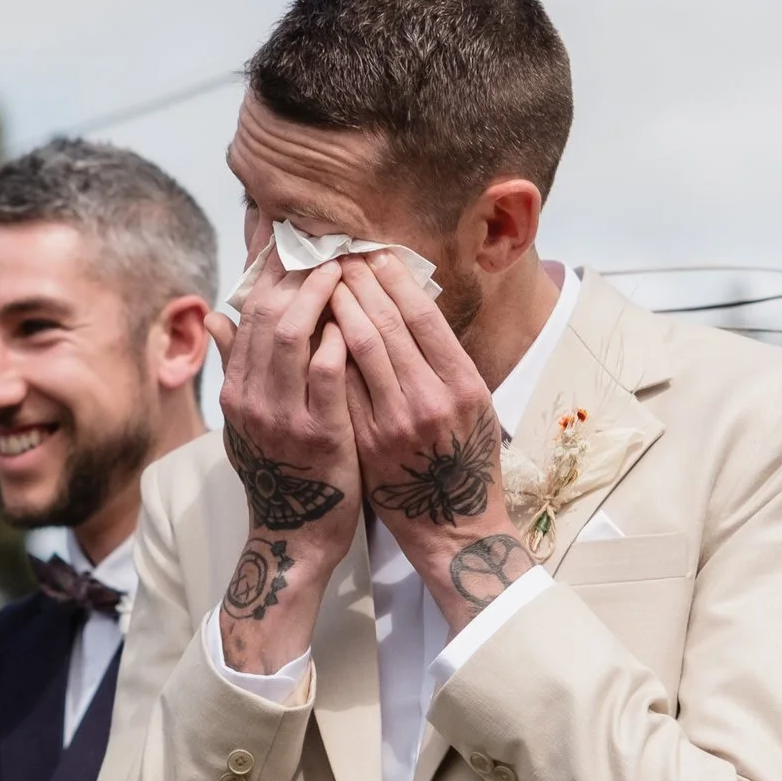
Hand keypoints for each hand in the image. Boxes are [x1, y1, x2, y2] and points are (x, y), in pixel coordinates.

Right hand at [204, 257, 360, 671]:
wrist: (298, 536)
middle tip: (322, 238)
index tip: (285, 231)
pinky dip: (338, 340)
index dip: (265, 267)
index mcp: (234, 390)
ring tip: (341, 267)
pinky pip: (326, 375)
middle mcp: (249, 398)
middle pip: (263, 313)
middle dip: (292, 270)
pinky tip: (356, 319)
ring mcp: (280, 416)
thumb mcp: (248, 420)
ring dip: (317, 295)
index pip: (244, 310)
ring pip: (290, 335)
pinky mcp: (318, 434)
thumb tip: (215, 317)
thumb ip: (236, 367)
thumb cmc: (283, 472)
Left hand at [329, 253, 531, 628]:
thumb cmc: (463, 459)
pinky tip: (311, 327)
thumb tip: (408, 303)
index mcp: (464, 384)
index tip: (373, 253)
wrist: (451, 528)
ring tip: (321, 280)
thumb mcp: (470, 406)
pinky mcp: (367, 442)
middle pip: (390, 324)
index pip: (424, 316)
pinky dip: (326, 350)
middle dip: (359, 283)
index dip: (394, 280)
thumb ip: (441, 359)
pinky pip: (342, 385)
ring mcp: (397, 423)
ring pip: (362, 348)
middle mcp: (432, 400)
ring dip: (338, 308)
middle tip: (336, 254)